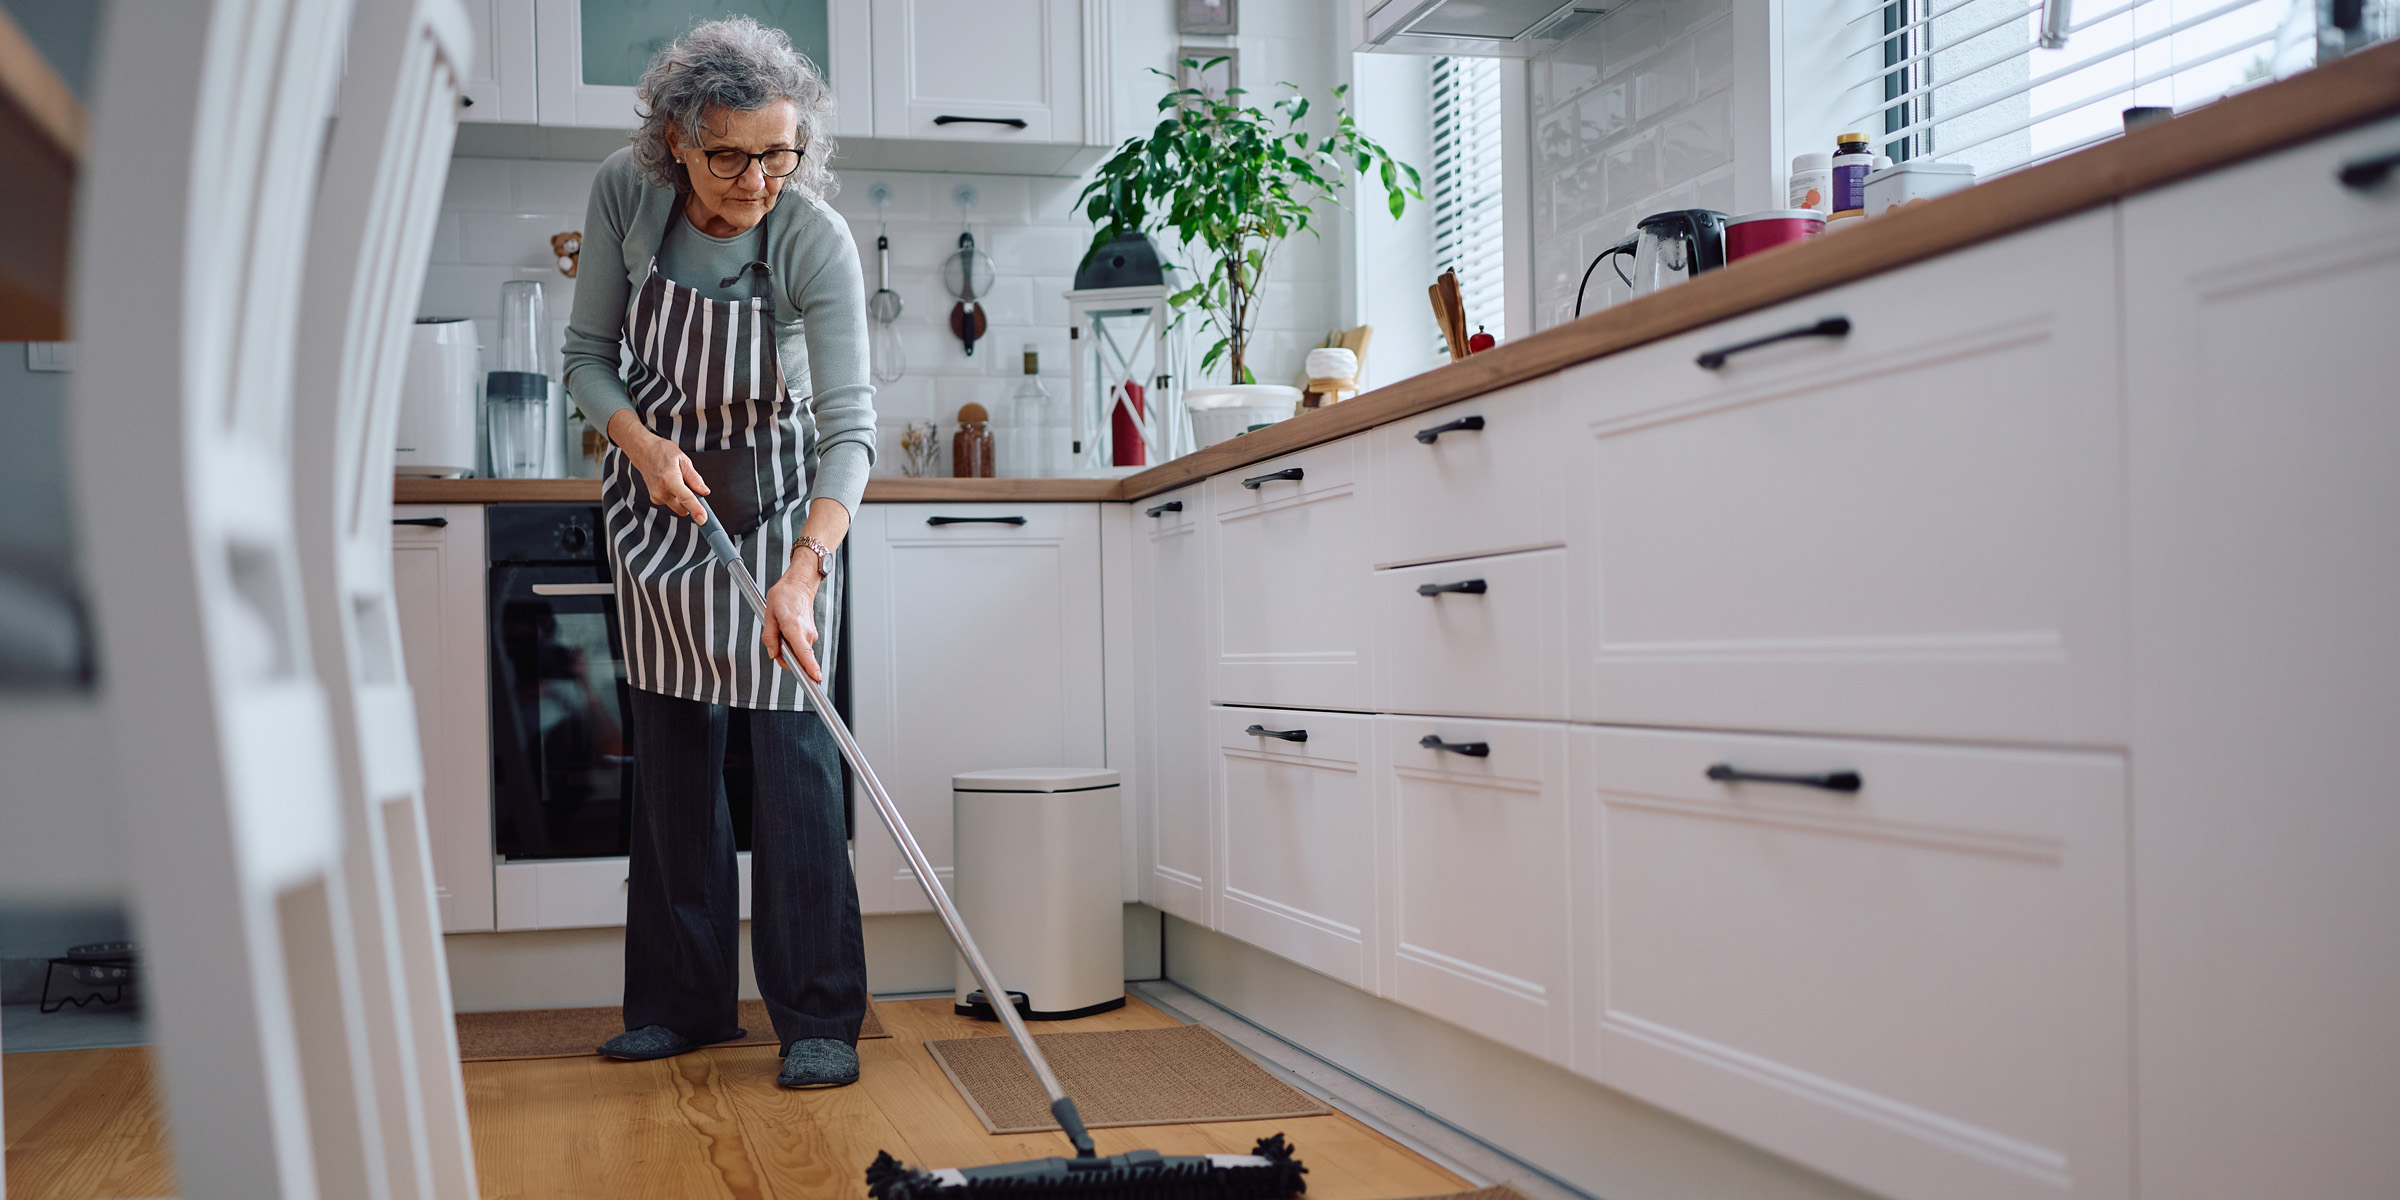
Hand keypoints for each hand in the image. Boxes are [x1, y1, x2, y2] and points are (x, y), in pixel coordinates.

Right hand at [608, 409, 707, 522]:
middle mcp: (661, 491)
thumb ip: (695, 478)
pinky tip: (670, 484)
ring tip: (678, 480)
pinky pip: (672, 503)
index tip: (703, 519)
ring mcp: (656, 496)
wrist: (643, 452)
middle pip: (684, 508)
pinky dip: (675, 497)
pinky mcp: (655, 499)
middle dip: (692, 502)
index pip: (686, 498)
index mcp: (670, 479)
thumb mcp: (683, 460)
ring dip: (683, 499)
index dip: (696, 510)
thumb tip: (705, 492)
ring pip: (679, 507)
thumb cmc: (663, 452)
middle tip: (691, 486)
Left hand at [762, 563, 821, 681]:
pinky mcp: (811, 635)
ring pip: (798, 653)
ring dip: (787, 648)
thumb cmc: (784, 595)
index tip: (815, 678)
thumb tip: (773, 653)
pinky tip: (788, 630)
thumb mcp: (768, 613)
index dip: (810, 667)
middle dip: (784, 656)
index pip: (804, 652)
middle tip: (775, 638)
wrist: (799, 585)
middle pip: (796, 657)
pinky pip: (800, 647)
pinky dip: (792, 644)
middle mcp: (806, 633)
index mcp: (794, 627)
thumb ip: (769, 636)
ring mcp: (811, 635)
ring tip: (781, 629)